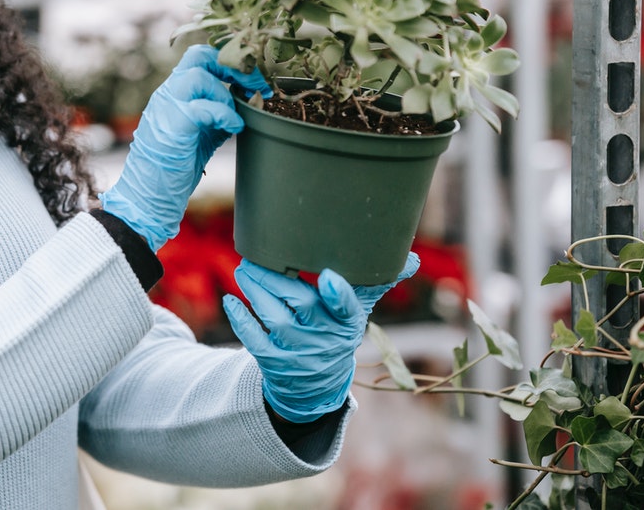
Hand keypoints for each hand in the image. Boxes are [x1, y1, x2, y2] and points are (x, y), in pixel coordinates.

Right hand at [99, 45, 269, 251]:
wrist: (147, 196)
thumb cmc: (173, 169)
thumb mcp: (200, 135)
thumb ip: (216, 116)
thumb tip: (245, 107)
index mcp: (173, 93)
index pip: (200, 57)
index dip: (228, 63)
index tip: (250, 81)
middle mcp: (167, 94)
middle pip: (199, 55)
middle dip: (233, 66)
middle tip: (255, 85)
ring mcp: (167, 107)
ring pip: (199, 76)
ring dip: (225, 94)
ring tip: (235, 116)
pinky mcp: (173, 126)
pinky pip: (203, 107)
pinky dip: (225, 115)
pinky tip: (234, 128)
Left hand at [223, 254, 420, 423]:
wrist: (317, 385)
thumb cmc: (336, 333)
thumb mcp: (357, 313)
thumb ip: (377, 283)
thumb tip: (412, 258)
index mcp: (348, 323)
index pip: (349, 309)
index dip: (340, 295)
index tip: (329, 277)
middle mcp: (325, 338)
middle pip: (302, 305)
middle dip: (277, 280)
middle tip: (256, 258)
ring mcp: (299, 352)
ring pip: (276, 319)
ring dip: (256, 293)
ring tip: (243, 270)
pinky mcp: (275, 362)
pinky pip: (255, 341)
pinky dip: (241, 321)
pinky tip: (231, 301)